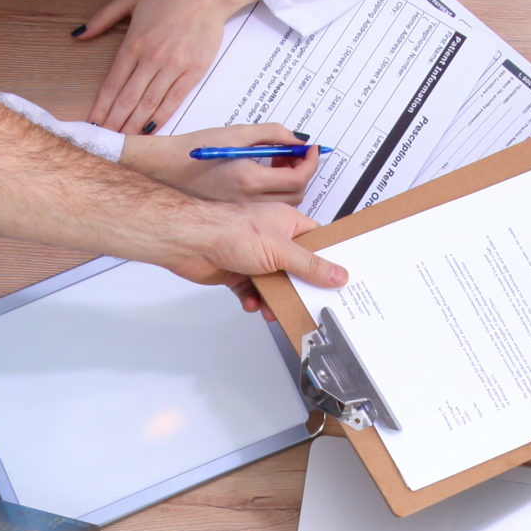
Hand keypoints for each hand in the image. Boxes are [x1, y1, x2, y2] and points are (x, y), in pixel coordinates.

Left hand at [82, 0, 258, 135]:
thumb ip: (103, 17)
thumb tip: (78, 34)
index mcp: (133, 42)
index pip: (112, 83)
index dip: (102, 106)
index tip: (93, 123)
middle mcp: (151, 58)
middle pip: (128, 99)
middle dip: (115, 122)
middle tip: (106, 140)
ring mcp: (173, 66)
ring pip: (149, 103)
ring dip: (135, 125)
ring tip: (125, 140)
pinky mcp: (194, 71)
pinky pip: (174, 99)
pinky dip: (161, 116)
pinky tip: (151, 129)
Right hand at [121, 123, 319, 203]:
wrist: (166, 169)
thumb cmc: (194, 150)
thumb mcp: (237, 133)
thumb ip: (272, 135)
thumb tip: (296, 139)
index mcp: (249, 179)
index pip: (298, 177)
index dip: (310, 162)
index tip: (311, 149)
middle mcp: (248, 201)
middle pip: (297, 195)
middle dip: (303, 172)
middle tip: (296, 155)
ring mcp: (243, 210)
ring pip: (285, 205)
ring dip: (291, 184)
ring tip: (279, 163)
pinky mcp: (238, 214)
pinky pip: (269, 209)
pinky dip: (276, 194)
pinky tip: (265, 176)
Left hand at [169, 200, 346, 312]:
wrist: (190, 242)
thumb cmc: (229, 229)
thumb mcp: (281, 249)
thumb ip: (311, 265)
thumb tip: (337, 274)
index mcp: (287, 223)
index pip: (316, 242)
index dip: (328, 259)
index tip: (339, 277)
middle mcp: (272, 238)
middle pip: (297, 267)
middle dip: (300, 286)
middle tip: (310, 300)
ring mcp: (254, 256)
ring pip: (275, 283)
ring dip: (276, 298)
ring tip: (277, 308)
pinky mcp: (238, 272)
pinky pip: (253, 291)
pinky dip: (254, 300)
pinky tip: (254, 303)